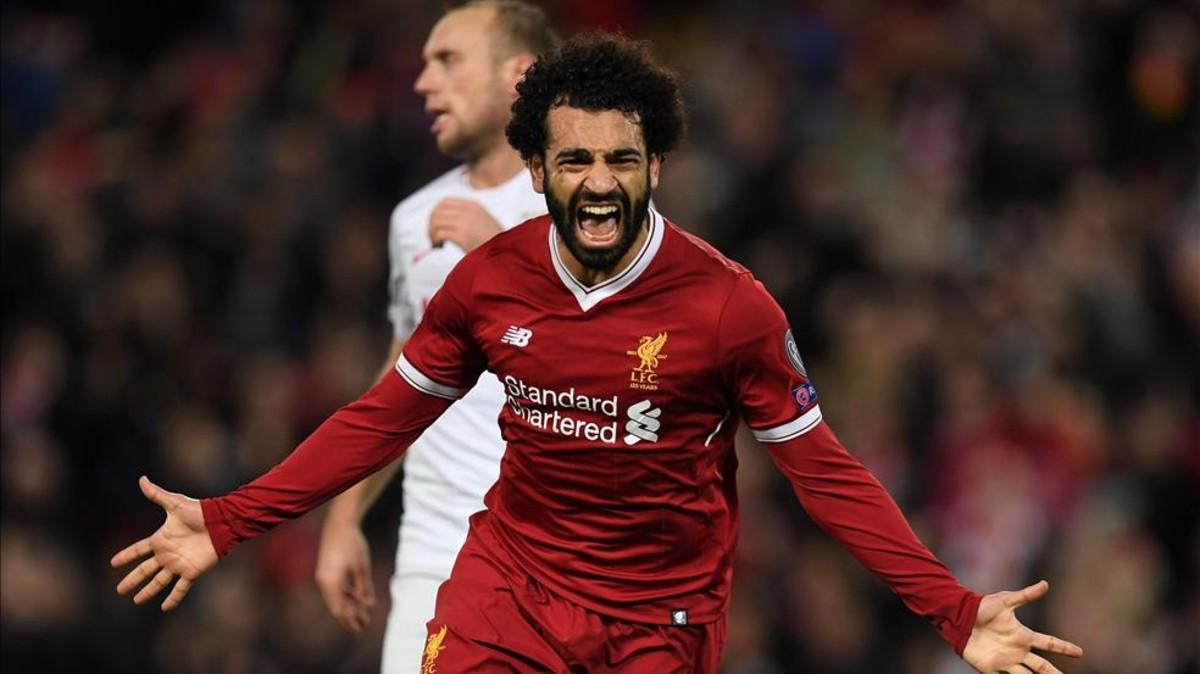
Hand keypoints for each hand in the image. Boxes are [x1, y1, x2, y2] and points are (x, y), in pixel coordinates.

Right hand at [111, 476, 218, 610]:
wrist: (220, 522)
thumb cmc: (199, 511)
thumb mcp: (174, 503)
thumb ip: (157, 494)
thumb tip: (142, 479)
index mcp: (161, 539)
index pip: (138, 550)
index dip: (126, 556)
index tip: (113, 563)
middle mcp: (167, 554)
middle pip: (145, 570)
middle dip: (132, 580)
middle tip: (119, 590)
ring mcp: (178, 564)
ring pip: (159, 581)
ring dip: (148, 591)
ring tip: (137, 600)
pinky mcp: (191, 571)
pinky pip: (180, 588)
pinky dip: (173, 599)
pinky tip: (164, 608)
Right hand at [314, 518, 375, 632]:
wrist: (339, 524)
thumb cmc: (352, 544)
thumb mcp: (362, 567)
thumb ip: (364, 587)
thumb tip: (368, 605)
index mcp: (331, 583)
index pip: (339, 610)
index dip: (350, 621)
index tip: (360, 629)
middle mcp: (324, 582)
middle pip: (336, 606)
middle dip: (350, 616)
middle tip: (364, 625)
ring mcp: (323, 576)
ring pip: (336, 597)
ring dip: (349, 606)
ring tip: (362, 614)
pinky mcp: (326, 570)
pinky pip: (335, 588)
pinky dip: (345, 595)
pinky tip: (356, 599)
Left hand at [428, 198, 501, 250]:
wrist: (505, 252)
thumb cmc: (495, 240)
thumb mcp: (485, 219)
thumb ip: (469, 215)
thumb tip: (448, 219)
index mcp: (472, 205)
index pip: (445, 201)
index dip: (436, 212)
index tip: (436, 224)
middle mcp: (468, 211)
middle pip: (437, 211)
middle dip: (431, 224)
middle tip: (433, 236)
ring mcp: (465, 223)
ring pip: (436, 221)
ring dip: (432, 232)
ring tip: (437, 242)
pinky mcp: (462, 236)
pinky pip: (440, 233)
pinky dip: (436, 240)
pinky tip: (440, 246)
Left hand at [963, 580, 1082, 672]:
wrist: (959, 618)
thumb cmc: (982, 607)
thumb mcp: (1005, 601)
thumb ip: (1026, 595)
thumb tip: (1046, 584)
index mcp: (1023, 636)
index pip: (1049, 643)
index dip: (1064, 647)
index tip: (1080, 652)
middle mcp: (1017, 650)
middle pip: (1042, 667)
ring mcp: (1005, 661)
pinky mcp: (991, 668)